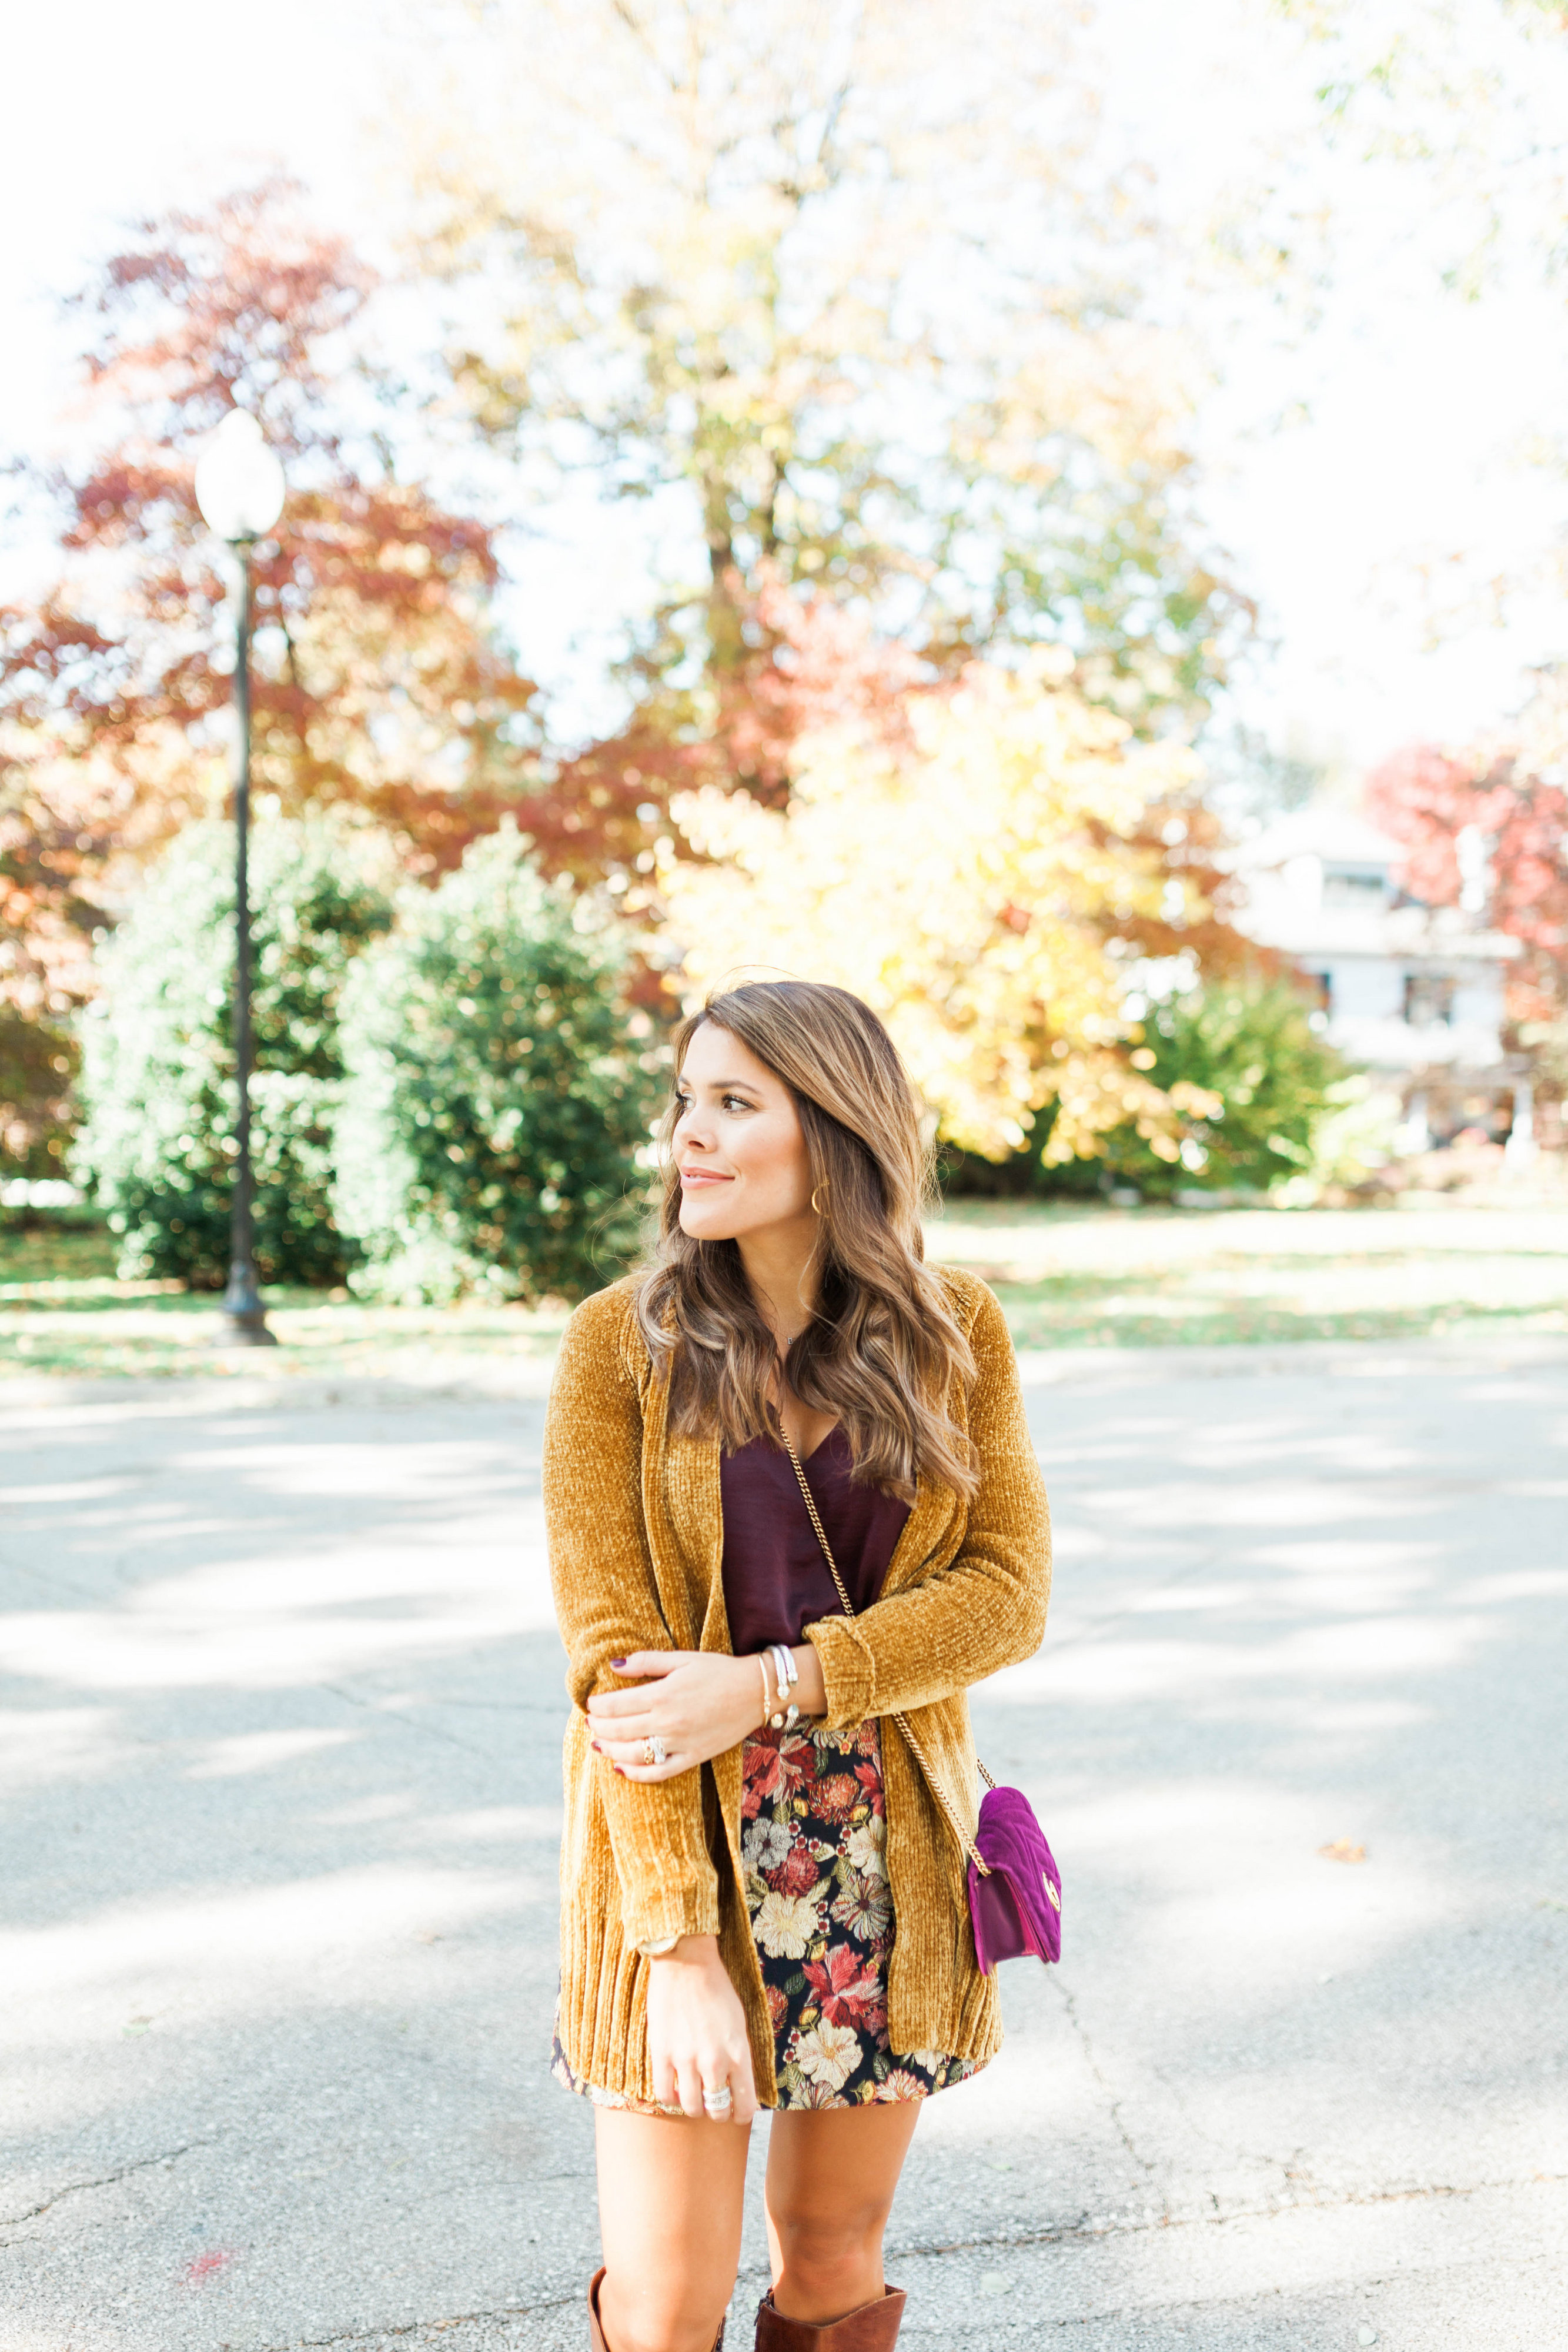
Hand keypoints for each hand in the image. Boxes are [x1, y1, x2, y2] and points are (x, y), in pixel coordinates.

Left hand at [587, 1649, 765, 1779]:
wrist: (755, 1692)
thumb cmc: (718, 1670)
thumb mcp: (681, 1658)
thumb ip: (645, 1662)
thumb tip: (613, 1666)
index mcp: (662, 1695)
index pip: (616, 1705)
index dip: (598, 1706)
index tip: (591, 1702)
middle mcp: (667, 1723)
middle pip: (619, 1730)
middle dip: (599, 1727)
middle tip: (591, 1722)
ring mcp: (679, 1743)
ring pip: (633, 1754)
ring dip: (609, 1749)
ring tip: (598, 1743)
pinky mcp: (692, 1758)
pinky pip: (658, 1772)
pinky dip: (636, 1774)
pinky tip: (621, 1767)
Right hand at [645, 1934, 757, 2123]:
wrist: (686, 1963)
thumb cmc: (716, 1988)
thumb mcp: (739, 2023)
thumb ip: (740, 2055)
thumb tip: (740, 2084)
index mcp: (739, 2053)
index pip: (745, 2104)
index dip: (741, 2115)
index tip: (737, 2113)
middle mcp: (714, 2061)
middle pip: (717, 2110)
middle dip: (718, 2112)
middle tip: (715, 2105)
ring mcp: (686, 2059)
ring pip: (691, 2107)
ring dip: (695, 2108)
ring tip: (694, 2098)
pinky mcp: (662, 2054)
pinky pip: (664, 2094)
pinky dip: (671, 2098)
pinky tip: (674, 2087)